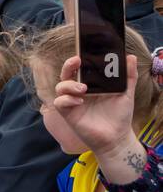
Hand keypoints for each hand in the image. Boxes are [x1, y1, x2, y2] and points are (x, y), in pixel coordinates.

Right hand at [52, 54, 142, 181]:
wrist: (116, 137)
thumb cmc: (120, 116)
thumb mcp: (126, 93)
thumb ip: (129, 76)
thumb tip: (131, 57)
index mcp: (91, 84)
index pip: (80, 69)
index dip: (78, 61)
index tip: (82, 53)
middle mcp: (79, 91)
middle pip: (66, 74)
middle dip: (68, 66)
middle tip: (76, 62)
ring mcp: (73, 102)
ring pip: (60, 87)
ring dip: (68, 85)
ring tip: (83, 89)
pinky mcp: (68, 113)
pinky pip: (60, 102)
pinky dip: (67, 100)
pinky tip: (79, 102)